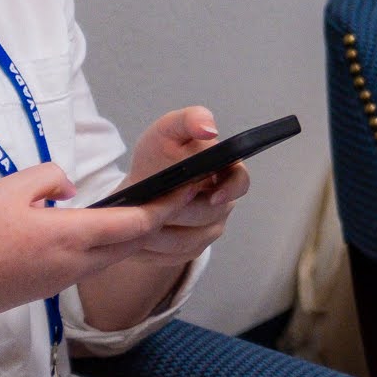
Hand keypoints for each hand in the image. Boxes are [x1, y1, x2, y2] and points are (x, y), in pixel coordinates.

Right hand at [0, 165, 159, 329]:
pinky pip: (86, 267)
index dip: (167, 204)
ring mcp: (58, 282)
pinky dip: (103, 248)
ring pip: (110, 257)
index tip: (188, 184)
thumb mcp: (9, 187)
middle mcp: (72, 265)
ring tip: (140, 206)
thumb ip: (52, 177)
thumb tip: (71, 189)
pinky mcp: (42, 290)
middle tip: (173, 192)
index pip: (137, 223)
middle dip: (157, 218)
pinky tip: (94, 229)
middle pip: (132, 243)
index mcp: (70, 237)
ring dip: (130, 235)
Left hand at [113, 107, 247, 262]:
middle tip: (151, 206)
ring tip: (137, 223)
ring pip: (187, 240)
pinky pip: (172, 257)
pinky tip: (136, 238)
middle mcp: (222, 204)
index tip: (211, 195)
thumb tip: (209, 129)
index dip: (230, 190)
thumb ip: (189, 120)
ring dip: (159, 234)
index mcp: (224, 172)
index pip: (240, 182)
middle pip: (208, 215)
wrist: (137, 191)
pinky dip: (151, 250)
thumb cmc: (156, 158)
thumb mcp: (166, 131)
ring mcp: (207, 230)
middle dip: (177, 212)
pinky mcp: (188, 251)